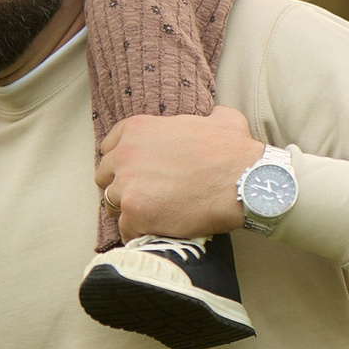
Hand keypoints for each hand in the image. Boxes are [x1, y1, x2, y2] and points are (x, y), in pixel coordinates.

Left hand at [96, 107, 263, 240]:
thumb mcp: (222, 119)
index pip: (110, 147)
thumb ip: (207, 116)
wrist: (244, 182)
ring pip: (112, 204)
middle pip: (104, 176)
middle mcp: (126, 154)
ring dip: (130, 210)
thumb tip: (215, 116)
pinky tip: (158, 231)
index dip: (123, 162)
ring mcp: (127, 185)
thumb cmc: (235, 151)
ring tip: (153, 217)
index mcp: (138, 129)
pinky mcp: (135, 213)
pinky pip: (126, 228)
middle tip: (145, 197)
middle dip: (121, 186)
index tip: (137, 173)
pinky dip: (140, 232)